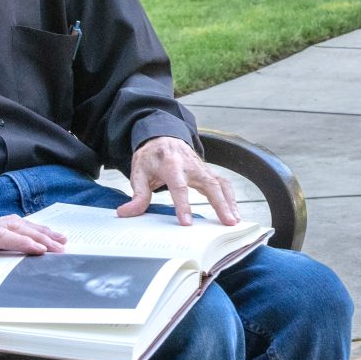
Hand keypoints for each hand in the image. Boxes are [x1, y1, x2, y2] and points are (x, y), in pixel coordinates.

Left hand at [0, 212, 66, 281]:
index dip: (19, 242)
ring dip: (40, 231)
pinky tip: (47, 234)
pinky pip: (15, 223)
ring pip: (17, 223)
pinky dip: (33, 228)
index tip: (38, 249)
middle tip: (59, 248)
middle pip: (13, 227)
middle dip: (39, 237)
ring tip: (61, 240)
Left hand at [119, 135, 240, 226]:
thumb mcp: (138, 172)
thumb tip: (126, 213)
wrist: (163, 136)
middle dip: (220, 204)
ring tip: (234, 221)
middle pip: (210, 184)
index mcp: (171, 165)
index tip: (187, 223)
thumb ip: (137, 195)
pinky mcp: (209, 172)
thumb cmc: (151, 156)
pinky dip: (231, 198)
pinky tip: (234, 213)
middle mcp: (191, 166)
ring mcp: (203, 168)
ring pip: (221, 184)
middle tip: (227, 222)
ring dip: (230, 202)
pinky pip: (223, 184)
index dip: (183, 205)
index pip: (179, 187)